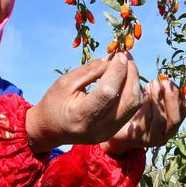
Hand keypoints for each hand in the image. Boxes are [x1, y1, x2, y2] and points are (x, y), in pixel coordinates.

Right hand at [25, 52, 141, 153]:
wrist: (51, 130)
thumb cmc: (54, 103)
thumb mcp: (65, 82)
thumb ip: (90, 70)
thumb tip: (113, 58)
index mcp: (81, 116)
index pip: (108, 92)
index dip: (117, 71)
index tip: (119, 54)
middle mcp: (99, 128)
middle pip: (128, 100)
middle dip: (131, 74)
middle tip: (125, 56)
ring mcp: (109, 132)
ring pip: (134, 105)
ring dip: (134, 81)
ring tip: (127, 64)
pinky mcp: (114, 131)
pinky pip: (131, 109)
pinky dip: (131, 90)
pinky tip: (125, 78)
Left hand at [100, 74, 185, 155]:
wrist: (117, 131)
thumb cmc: (137, 115)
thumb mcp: (152, 106)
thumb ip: (161, 97)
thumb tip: (167, 81)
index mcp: (172, 126)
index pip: (183, 111)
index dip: (179, 96)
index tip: (171, 82)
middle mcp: (165, 136)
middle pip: (174, 119)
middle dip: (171, 98)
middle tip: (164, 82)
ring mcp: (152, 140)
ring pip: (160, 119)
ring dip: (158, 99)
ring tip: (152, 84)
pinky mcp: (138, 139)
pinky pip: (145, 121)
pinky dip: (146, 105)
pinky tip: (143, 93)